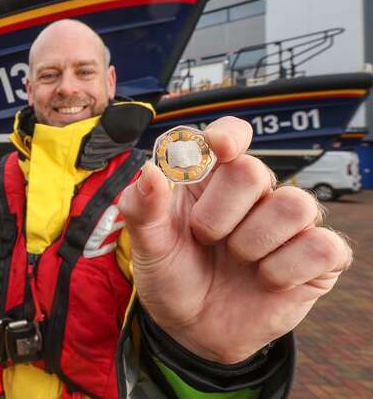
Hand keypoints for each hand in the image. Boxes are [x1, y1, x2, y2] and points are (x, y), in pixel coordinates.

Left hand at [118, 117, 351, 363]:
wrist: (192, 330)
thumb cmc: (172, 276)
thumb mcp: (148, 246)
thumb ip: (142, 208)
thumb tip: (149, 169)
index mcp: (210, 179)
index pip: (230, 135)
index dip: (228, 135)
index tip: (219, 147)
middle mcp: (253, 194)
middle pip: (254, 171)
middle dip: (220, 213)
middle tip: (205, 239)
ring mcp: (287, 224)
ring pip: (296, 205)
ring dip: (254, 242)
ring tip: (236, 260)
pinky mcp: (316, 258)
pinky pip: (323, 247)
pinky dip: (288, 269)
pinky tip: (266, 280)